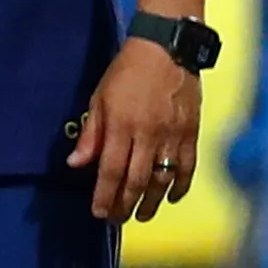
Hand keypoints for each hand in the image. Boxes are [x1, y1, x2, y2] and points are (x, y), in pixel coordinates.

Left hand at [69, 37, 199, 223]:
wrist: (167, 48)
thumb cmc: (127, 72)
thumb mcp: (98, 98)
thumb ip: (91, 135)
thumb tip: (76, 164)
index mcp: (121, 125)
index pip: (110, 170)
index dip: (104, 195)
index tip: (99, 212)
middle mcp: (148, 133)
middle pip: (137, 180)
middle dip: (125, 204)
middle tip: (117, 219)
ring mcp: (173, 133)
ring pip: (163, 177)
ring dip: (152, 201)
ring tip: (142, 216)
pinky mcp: (192, 130)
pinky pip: (188, 164)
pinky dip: (181, 184)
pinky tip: (172, 197)